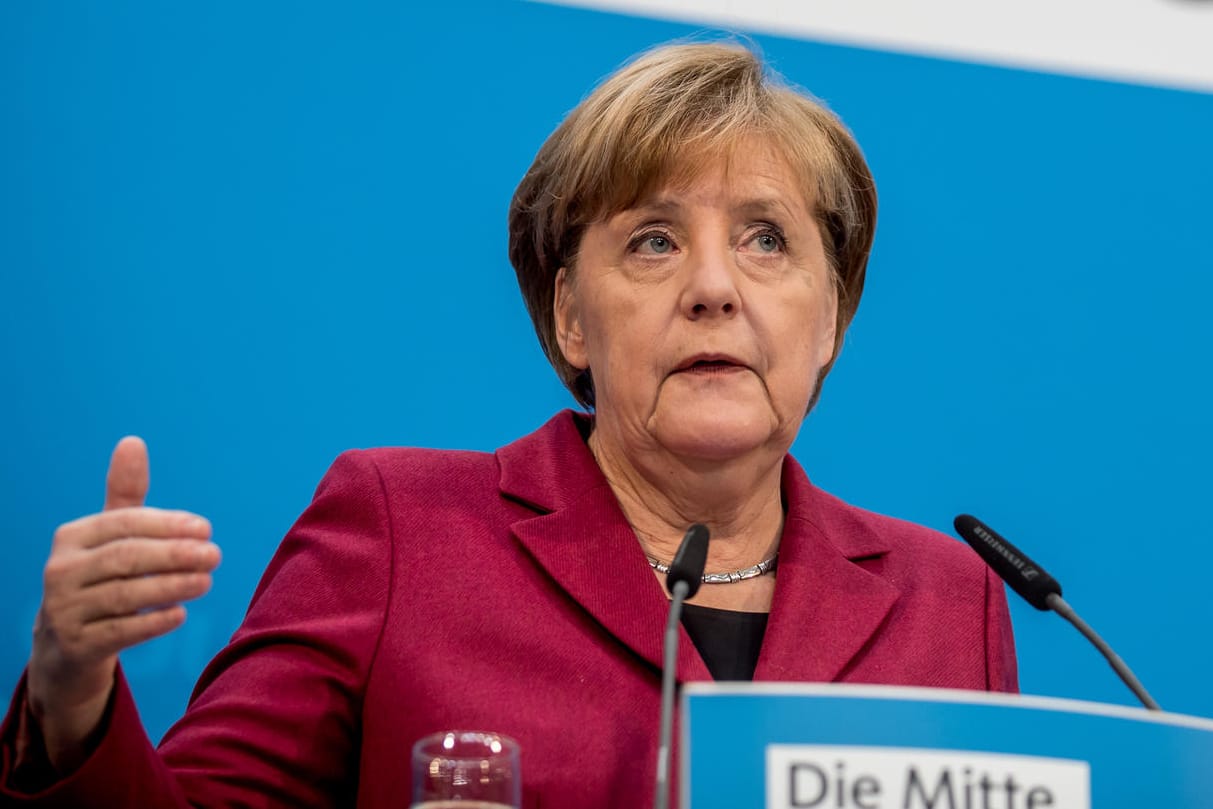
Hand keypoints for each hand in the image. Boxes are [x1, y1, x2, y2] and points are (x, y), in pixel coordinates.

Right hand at [27, 437, 219, 768]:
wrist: (65, 645)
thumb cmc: (100, 577)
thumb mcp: (109, 537)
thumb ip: (126, 496)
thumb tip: (133, 441)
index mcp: (72, 537)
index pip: (125, 523)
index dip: (168, 524)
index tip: (206, 529)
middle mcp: (61, 571)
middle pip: (126, 558)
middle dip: (175, 555)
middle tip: (215, 555)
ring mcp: (64, 610)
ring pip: (125, 595)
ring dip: (171, 586)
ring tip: (206, 581)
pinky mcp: (75, 645)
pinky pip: (119, 632)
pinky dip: (152, 622)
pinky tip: (180, 614)